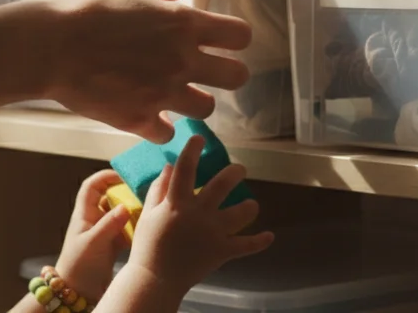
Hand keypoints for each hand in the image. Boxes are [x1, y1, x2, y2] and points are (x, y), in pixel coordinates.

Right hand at [26, 0, 252, 142]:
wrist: (48, 48)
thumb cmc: (86, 10)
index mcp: (183, 25)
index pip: (240, 35)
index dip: (235, 38)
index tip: (221, 39)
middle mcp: (182, 61)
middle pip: (237, 76)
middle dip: (227, 72)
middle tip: (208, 69)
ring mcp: (163, 94)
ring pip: (207, 109)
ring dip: (196, 101)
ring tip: (177, 93)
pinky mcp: (139, 119)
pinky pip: (168, 133)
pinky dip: (161, 126)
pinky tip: (149, 113)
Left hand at [55, 170, 132, 302]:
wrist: (78, 293)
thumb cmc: (79, 266)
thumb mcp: (93, 243)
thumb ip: (109, 224)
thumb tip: (126, 206)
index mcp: (84, 214)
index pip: (91, 186)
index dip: (105, 177)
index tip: (124, 177)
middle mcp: (94, 219)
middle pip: (110, 197)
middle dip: (125, 193)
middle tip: (144, 193)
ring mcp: (104, 231)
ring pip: (120, 213)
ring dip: (133, 210)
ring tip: (148, 209)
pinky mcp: (113, 243)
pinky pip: (127, 228)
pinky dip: (136, 226)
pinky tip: (145, 228)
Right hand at [127, 136, 273, 296]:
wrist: (155, 280)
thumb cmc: (148, 246)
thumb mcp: (148, 214)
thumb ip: (158, 189)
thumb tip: (168, 166)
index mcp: (177, 203)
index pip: (185, 169)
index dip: (193, 150)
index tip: (200, 138)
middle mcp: (198, 213)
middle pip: (222, 185)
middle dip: (234, 172)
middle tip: (239, 169)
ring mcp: (213, 232)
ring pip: (240, 213)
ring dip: (249, 206)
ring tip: (251, 204)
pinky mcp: (222, 251)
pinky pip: (246, 246)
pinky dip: (259, 242)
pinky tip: (269, 236)